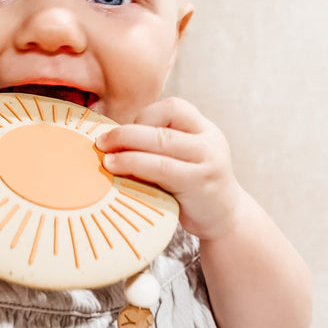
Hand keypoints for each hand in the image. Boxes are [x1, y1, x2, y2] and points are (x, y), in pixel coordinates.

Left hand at [96, 97, 240, 239]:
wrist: (225, 220)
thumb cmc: (194, 190)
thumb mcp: (186, 160)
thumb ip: (162, 147)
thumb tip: (113, 138)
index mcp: (205, 130)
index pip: (174, 107)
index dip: (144, 115)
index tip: (125, 133)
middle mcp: (209, 141)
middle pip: (164, 123)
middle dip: (127, 131)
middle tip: (102, 141)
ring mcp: (207, 161)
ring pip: (162, 143)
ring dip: (127, 147)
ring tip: (106, 157)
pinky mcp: (198, 183)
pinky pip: (162, 168)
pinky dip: (135, 165)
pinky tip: (117, 169)